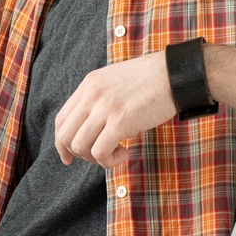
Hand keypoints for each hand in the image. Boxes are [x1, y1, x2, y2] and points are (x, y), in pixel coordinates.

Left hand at [53, 50, 177, 170]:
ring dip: (95, 158)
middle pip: (65, 135)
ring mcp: (104, 108)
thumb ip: (99, 99)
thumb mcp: (115, 81)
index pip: (61, 119)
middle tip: (99, 156)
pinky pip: (100, 152)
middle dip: (78, 154)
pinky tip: (125, 152)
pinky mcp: (120, 121)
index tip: (68, 157)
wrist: (174, 74)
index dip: (61, 143)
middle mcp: (91, 95)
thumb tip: (91, 127)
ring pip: (79, 146)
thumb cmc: (151, 81)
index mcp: (88, 85)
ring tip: (116, 152)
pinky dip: (109, 161)